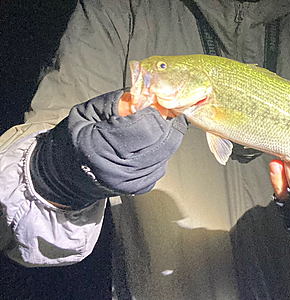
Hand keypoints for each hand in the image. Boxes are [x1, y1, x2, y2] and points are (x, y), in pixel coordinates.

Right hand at [30, 89, 186, 209]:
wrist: (66, 175)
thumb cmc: (75, 140)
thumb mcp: (88, 111)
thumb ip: (119, 101)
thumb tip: (148, 95)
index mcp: (99, 146)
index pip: (148, 127)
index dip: (152, 112)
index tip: (148, 105)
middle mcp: (118, 169)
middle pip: (165, 141)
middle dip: (165, 123)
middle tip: (156, 113)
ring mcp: (132, 182)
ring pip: (167, 152)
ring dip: (162, 137)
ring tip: (144, 131)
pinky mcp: (142, 187)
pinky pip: (162, 163)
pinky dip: (158, 152)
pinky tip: (142, 147)